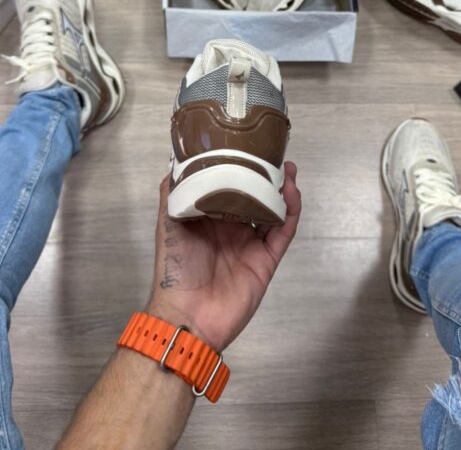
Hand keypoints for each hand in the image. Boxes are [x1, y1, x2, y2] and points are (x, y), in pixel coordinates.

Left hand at [147, 162, 300, 351]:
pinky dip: (290, 212)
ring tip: (289, 169)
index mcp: (210, 218)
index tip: (247, 146)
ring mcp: (252, 244)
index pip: (229, 187)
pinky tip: (291, 192)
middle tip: (273, 154)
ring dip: (283, 190)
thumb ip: (172, 194)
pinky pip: (282, 232)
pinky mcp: (266, 259)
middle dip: (266, 176)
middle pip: (255, 196)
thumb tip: (175, 162)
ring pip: (273, 211)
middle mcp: (233, 228)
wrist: (188, 314)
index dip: (240, 168)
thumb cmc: (174, 268)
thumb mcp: (168, 224)